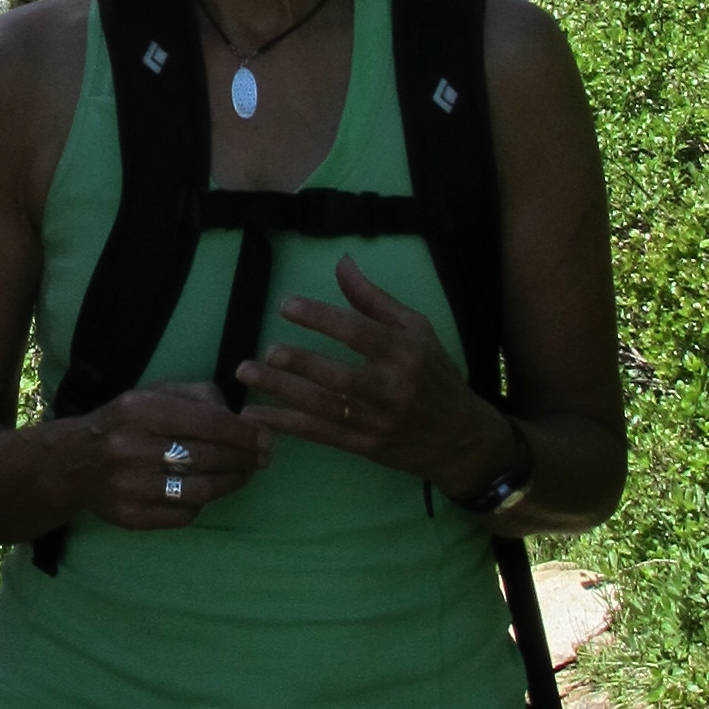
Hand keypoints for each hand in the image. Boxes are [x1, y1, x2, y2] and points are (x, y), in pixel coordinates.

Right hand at [57, 378, 269, 531]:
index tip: (266, 438)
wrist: (72, 462)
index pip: (206, 423)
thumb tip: (239, 419)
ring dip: (232, 483)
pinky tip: (208, 490)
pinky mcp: (129, 517)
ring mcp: (128, 487)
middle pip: (207, 458)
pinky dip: (202, 503)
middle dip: (244, 458)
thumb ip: (198, 397)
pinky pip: (183, 515)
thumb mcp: (152, 394)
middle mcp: (130, 448)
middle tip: (263, 457)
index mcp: (138, 410)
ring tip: (244, 474)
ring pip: (199, 490)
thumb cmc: (123, 422)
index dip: (243, 433)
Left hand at [236, 256, 501, 490]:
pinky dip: (284, 425)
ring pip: (322, 406)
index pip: (359, 333)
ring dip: (281, 391)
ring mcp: (375, 421)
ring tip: (246, 374)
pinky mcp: (363, 447)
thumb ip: (374, 299)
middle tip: (267, 351)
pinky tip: (254, 415)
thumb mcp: (417, 330)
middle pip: (337, 375)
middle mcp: (391, 389)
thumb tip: (341, 262)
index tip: (286, 305)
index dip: (321, 318)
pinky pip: (318, 434)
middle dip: (298, 363)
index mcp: (405, 354)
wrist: (462, 441)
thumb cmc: (436, 377)